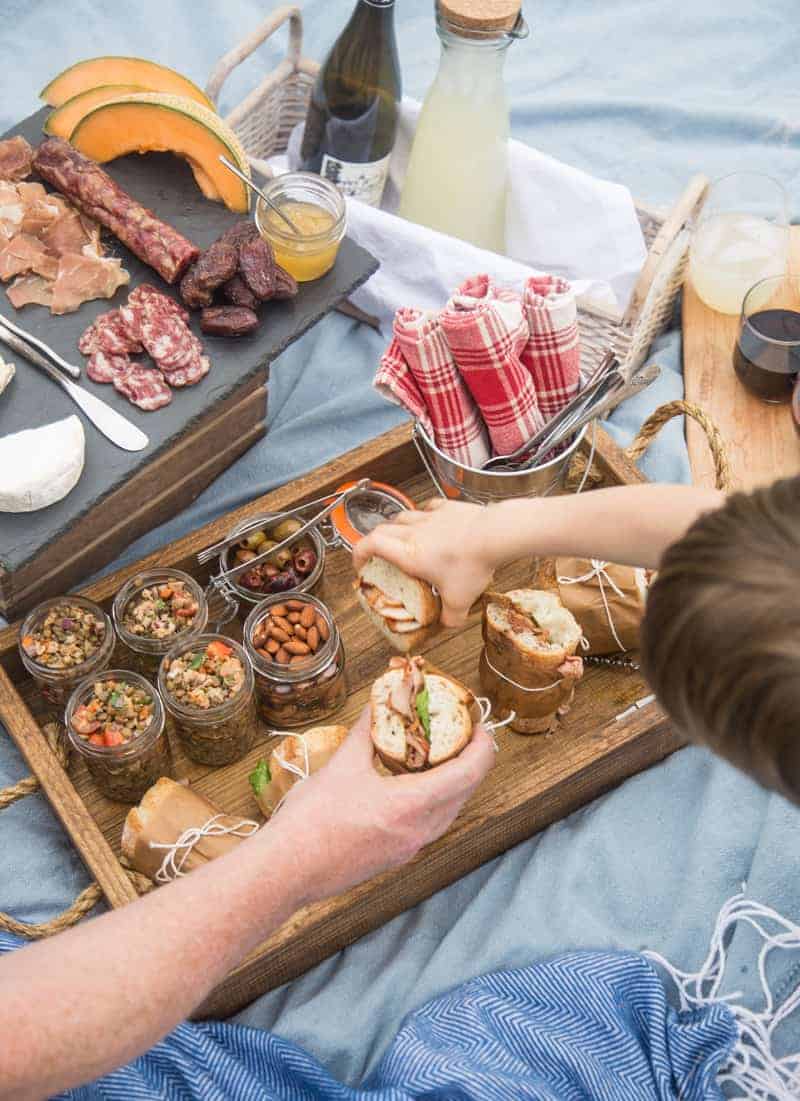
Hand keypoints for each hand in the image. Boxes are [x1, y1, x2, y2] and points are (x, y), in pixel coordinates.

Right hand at [266, 706, 495, 904]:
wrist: (286, 870)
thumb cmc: (312, 819)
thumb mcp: (342, 764)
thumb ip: (366, 730)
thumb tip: (380, 702)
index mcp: (412, 806)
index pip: (468, 774)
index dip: (482, 748)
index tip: (481, 727)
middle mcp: (418, 832)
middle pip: (463, 794)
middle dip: (469, 762)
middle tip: (463, 735)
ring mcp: (407, 849)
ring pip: (447, 812)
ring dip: (451, 783)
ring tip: (440, 756)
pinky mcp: (393, 857)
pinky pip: (427, 825)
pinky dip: (431, 800)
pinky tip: (411, 785)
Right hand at [352, 498, 499, 626]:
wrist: (495, 534)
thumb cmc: (472, 564)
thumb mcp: (460, 600)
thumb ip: (451, 616)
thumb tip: (447, 625)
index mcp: (408, 554)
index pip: (369, 544)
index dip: (358, 553)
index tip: (360, 565)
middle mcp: (413, 532)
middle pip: (381, 529)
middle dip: (374, 542)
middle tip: (379, 556)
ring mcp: (429, 517)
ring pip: (401, 516)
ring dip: (395, 527)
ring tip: (401, 539)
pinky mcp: (446, 508)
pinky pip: (426, 508)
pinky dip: (422, 515)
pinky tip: (429, 522)